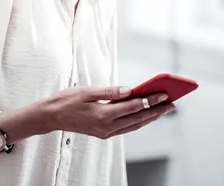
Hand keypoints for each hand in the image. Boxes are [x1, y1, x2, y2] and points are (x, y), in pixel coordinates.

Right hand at [33, 86, 175, 138]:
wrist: (51, 116)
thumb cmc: (67, 100)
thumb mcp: (87, 91)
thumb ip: (110, 91)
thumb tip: (130, 90)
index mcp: (103, 115)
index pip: (133, 107)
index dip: (151, 100)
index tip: (164, 94)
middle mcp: (106, 127)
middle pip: (138, 119)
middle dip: (156, 111)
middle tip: (172, 103)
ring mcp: (105, 133)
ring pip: (134, 126)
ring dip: (150, 117)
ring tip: (164, 109)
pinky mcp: (103, 134)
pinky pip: (126, 128)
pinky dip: (138, 121)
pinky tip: (146, 114)